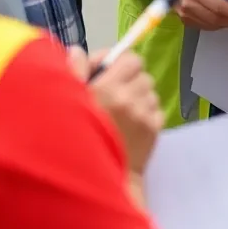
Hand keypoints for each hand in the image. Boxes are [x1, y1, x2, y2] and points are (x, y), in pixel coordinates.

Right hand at [86, 49, 164, 173]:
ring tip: (124, 111)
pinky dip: (147, 113)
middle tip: (116, 93)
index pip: (130, 58)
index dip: (121, 63)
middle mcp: (130, 96)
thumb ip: (74, 71)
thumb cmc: (77, 138)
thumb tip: (77, 51)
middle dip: (130, 80)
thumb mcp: (70, 101)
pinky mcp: (154, 129)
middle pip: (143, 74)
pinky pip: (157, 109)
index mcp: (108, 86)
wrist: (97, 177)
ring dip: (140, 96)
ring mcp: (144, 113)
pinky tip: (133, 125)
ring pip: (151, 91)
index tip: (111, 72)